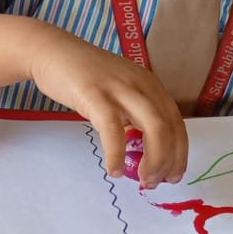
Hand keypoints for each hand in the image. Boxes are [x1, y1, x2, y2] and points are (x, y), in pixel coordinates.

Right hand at [25, 29, 187, 187]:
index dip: (179, 152)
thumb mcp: (119, 89)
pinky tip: (114, 169)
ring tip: (144, 180)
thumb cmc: (84, 75)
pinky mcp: (96, 95)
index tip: (172, 174)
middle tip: (156, 182)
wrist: (52, 51)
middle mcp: (142, 85)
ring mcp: (119, 88)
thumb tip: (143, 149)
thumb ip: (133, 112)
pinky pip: (113, 130)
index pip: (177, 123)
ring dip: (154, 160)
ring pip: (153, 128)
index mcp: (150, 84)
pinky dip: (117, 154)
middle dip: (168, 161)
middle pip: (169, 128)